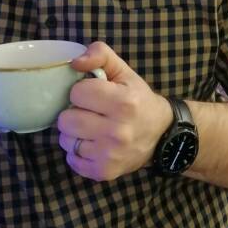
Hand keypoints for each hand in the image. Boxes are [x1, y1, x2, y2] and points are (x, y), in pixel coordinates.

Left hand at [58, 41, 172, 180]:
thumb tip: (75, 62)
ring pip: (66, 140)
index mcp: (123, 103)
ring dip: (74, 133)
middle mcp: (117, 131)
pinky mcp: (104, 172)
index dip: (82, 91)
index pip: (77, 92)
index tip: (94, 94)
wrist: (162, 135)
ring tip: (91, 128)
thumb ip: (100, 55)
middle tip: (90, 112)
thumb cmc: (138, 100)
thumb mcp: (124, 72)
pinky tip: (93, 144)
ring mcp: (110, 155)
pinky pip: (71, 160)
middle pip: (66, 119)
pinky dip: (78, 152)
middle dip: (75, 112)